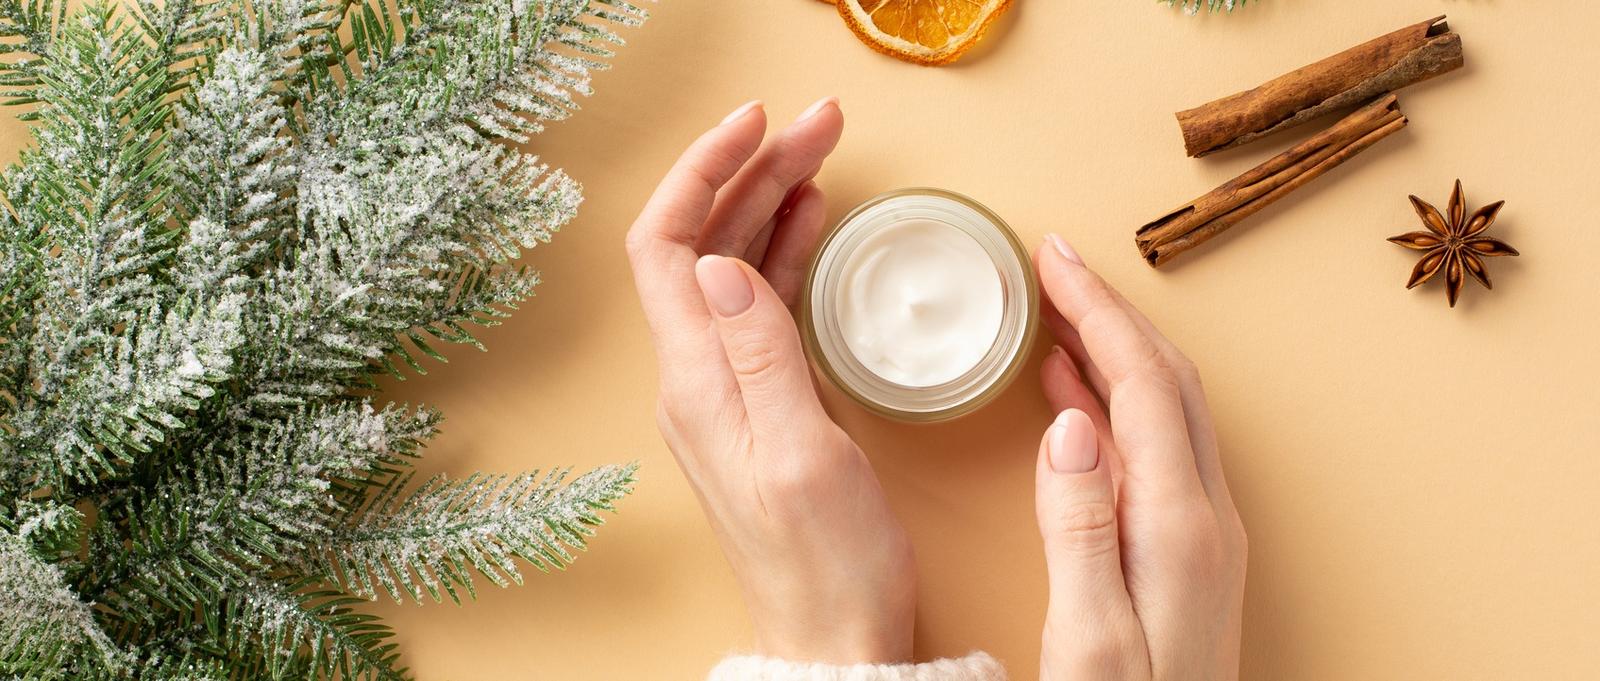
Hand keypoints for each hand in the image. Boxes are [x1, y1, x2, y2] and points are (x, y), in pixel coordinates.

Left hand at [624, 98, 915, 663]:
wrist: (838, 639)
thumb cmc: (827, 564)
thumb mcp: (801, 453)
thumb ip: (760, 354)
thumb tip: (721, 262)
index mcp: (697, 382)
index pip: (667, 247)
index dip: (702, 174)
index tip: (755, 126)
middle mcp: (699, 379)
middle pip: (704, 246)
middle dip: (753, 173)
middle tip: (818, 127)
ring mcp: (727, 390)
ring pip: (733, 270)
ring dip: (771, 206)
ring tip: (821, 157)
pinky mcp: (761, 405)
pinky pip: (760, 309)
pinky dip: (785, 256)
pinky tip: (813, 227)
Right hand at [1031, 235, 1247, 679]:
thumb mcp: (1089, 635)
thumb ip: (1080, 526)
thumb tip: (1069, 423)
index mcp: (1179, 524)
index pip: (1143, 385)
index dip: (1098, 313)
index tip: (1055, 259)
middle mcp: (1204, 516)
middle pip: (1167, 380)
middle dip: (1110, 311)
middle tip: (1055, 263)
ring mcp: (1202, 532)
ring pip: (1166, 407)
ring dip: (1114, 350)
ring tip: (1057, 311)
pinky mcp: (1187, 550)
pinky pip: (1156, 445)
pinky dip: (1113, 402)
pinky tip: (1073, 400)